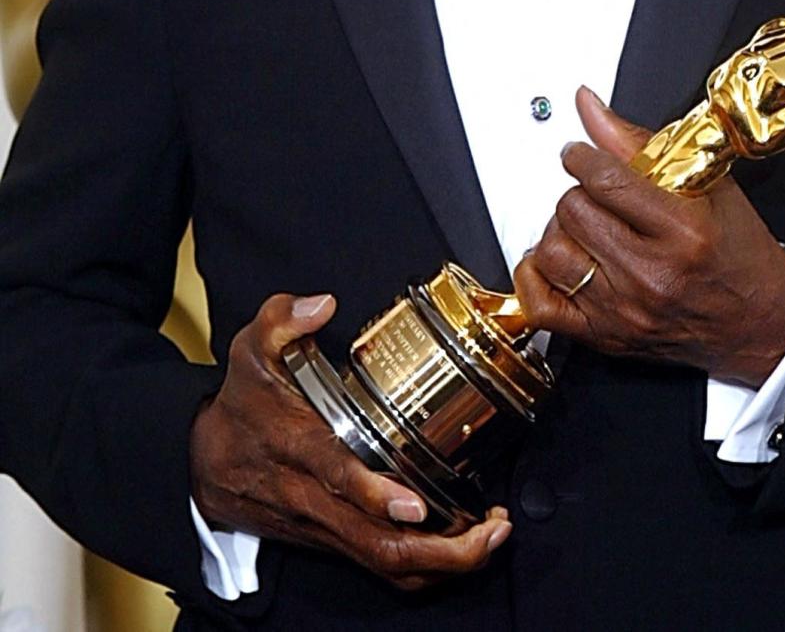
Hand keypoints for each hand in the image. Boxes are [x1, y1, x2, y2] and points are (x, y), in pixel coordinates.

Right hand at [189, 293, 510, 591]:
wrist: (207, 464)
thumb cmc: (242, 405)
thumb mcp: (250, 351)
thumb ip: (281, 319)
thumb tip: (321, 304)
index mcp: (299, 449)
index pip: (337, 478)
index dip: (376, 495)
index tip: (417, 502)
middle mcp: (317, 498)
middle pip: (377, 543)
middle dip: (440, 549)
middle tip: (490, 530)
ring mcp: (328, 527)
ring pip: (385, 563)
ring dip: (443, 562)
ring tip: (491, 538)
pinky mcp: (336, 540)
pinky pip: (382, 567)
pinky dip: (427, 566)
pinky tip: (462, 544)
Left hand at [513, 88, 784, 386]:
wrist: (761, 324)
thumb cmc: (739, 256)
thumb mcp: (707, 186)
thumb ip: (639, 144)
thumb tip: (589, 108)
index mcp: (683, 232)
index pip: (605, 179)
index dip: (581, 156)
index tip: (580, 154)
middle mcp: (651, 274)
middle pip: (574, 211)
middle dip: (578, 191)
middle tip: (595, 192)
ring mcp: (625, 310)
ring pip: (552, 252)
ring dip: (560, 229)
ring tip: (583, 224)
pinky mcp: (607, 337)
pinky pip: (542, 304)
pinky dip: (538, 276)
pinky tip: (560, 260)